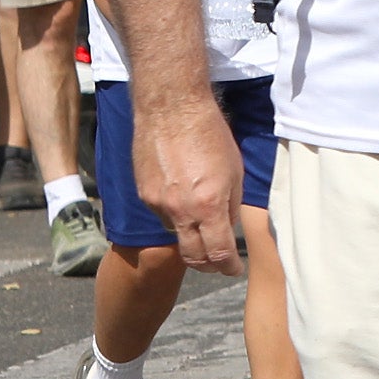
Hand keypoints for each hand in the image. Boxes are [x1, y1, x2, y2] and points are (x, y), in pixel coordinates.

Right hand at [137, 88, 248, 270]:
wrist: (171, 109)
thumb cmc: (210, 134)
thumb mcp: (235, 172)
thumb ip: (230, 206)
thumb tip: (228, 228)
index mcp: (209, 205)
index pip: (218, 253)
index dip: (228, 267)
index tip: (234, 269)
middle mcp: (180, 210)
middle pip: (192, 256)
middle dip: (208, 265)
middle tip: (219, 263)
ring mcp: (157, 204)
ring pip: (176, 233)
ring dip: (190, 234)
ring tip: (202, 217)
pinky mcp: (142, 194)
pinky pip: (161, 214)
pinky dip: (175, 213)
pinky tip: (183, 194)